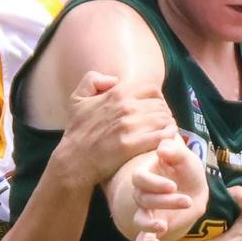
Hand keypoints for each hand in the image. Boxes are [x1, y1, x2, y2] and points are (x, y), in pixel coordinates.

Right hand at [55, 72, 176, 187]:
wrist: (73, 160)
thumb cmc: (77, 131)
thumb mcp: (77, 99)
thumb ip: (93, 80)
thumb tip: (114, 80)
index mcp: (117, 93)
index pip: (151, 89)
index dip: (157, 98)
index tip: (156, 108)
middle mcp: (126, 107)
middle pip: (160, 105)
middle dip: (164, 113)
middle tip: (163, 122)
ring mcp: (129, 126)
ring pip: (164, 120)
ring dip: (168, 125)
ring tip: (166, 131)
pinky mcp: (132, 145)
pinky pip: (161, 136)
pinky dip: (168, 137)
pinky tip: (166, 140)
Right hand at [130, 136, 206, 240]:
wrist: (195, 188)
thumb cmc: (187, 169)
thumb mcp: (185, 156)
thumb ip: (174, 151)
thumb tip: (162, 150)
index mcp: (146, 173)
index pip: (140, 178)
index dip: (154, 184)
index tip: (173, 186)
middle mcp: (143, 193)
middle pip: (143, 199)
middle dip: (165, 202)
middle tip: (186, 201)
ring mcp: (147, 212)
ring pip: (140, 219)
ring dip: (149, 224)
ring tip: (163, 227)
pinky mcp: (153, 229)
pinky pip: (143, 239)